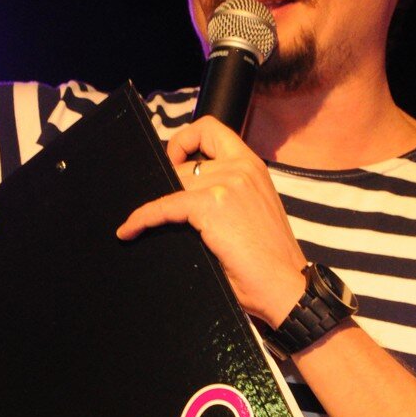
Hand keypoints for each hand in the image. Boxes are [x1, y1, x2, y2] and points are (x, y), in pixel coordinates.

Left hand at [116, 116, 308, 326]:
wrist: (286, 287)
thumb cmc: (270, 260)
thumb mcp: (252, 210)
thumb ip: (227, 192)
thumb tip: (183, 192)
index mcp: (252, 165)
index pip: (210, 129)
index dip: (184, 140)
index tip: (173, 162)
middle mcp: (242, 167)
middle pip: (185, 163)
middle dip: (169, 186)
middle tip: (163, 210)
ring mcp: (227, 183)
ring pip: (173, 184)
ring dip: (158, 205)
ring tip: (140, 223)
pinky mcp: (212, 205)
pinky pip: (163, 206)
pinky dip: (141, 219)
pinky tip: (129, 230)